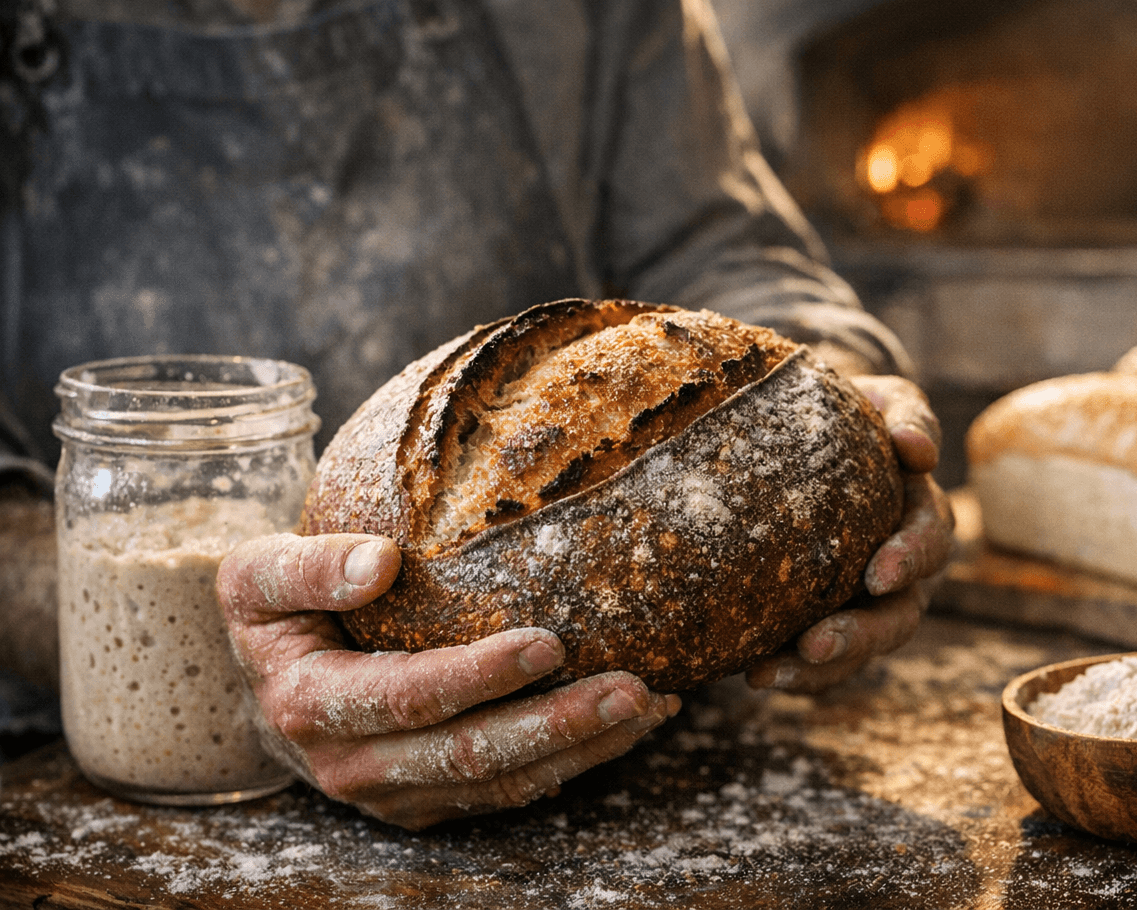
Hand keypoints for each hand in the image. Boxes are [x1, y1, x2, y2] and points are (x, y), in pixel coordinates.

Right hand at [217, 533, 679, 829]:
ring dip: (583, 749)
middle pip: (471, 754)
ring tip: (651, 705)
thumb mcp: (258, 574)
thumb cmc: (275, 613)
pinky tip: (631, 725)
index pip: (410, 698)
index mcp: (313, 707)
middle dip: (558, 726)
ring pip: (502, 784)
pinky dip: (574, 760)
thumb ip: (309, 565)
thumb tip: (380, 561)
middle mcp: (354, 765)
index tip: (549, 641)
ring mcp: (397, 793)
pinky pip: (509, 790)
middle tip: (633, 687)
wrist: (268, 683)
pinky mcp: (431, 801)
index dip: (481, 676)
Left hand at [746, 375, 953, 692]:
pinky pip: (821, 661)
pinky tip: (751, 674)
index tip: (877, 573)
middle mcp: (905, 571)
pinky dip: (792, 672)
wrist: (814, 432)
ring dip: (818, 668)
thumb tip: (916, 448)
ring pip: (859, 650)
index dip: (908, 560)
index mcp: (923, 517)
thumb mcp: (886, 401)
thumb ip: (907, 417)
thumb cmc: (856, 412)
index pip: (928, 543)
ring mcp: (869, 603)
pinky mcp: (831, 619)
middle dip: (860, 635)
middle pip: (898, 617)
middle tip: (816, 644)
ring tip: (767, 674)